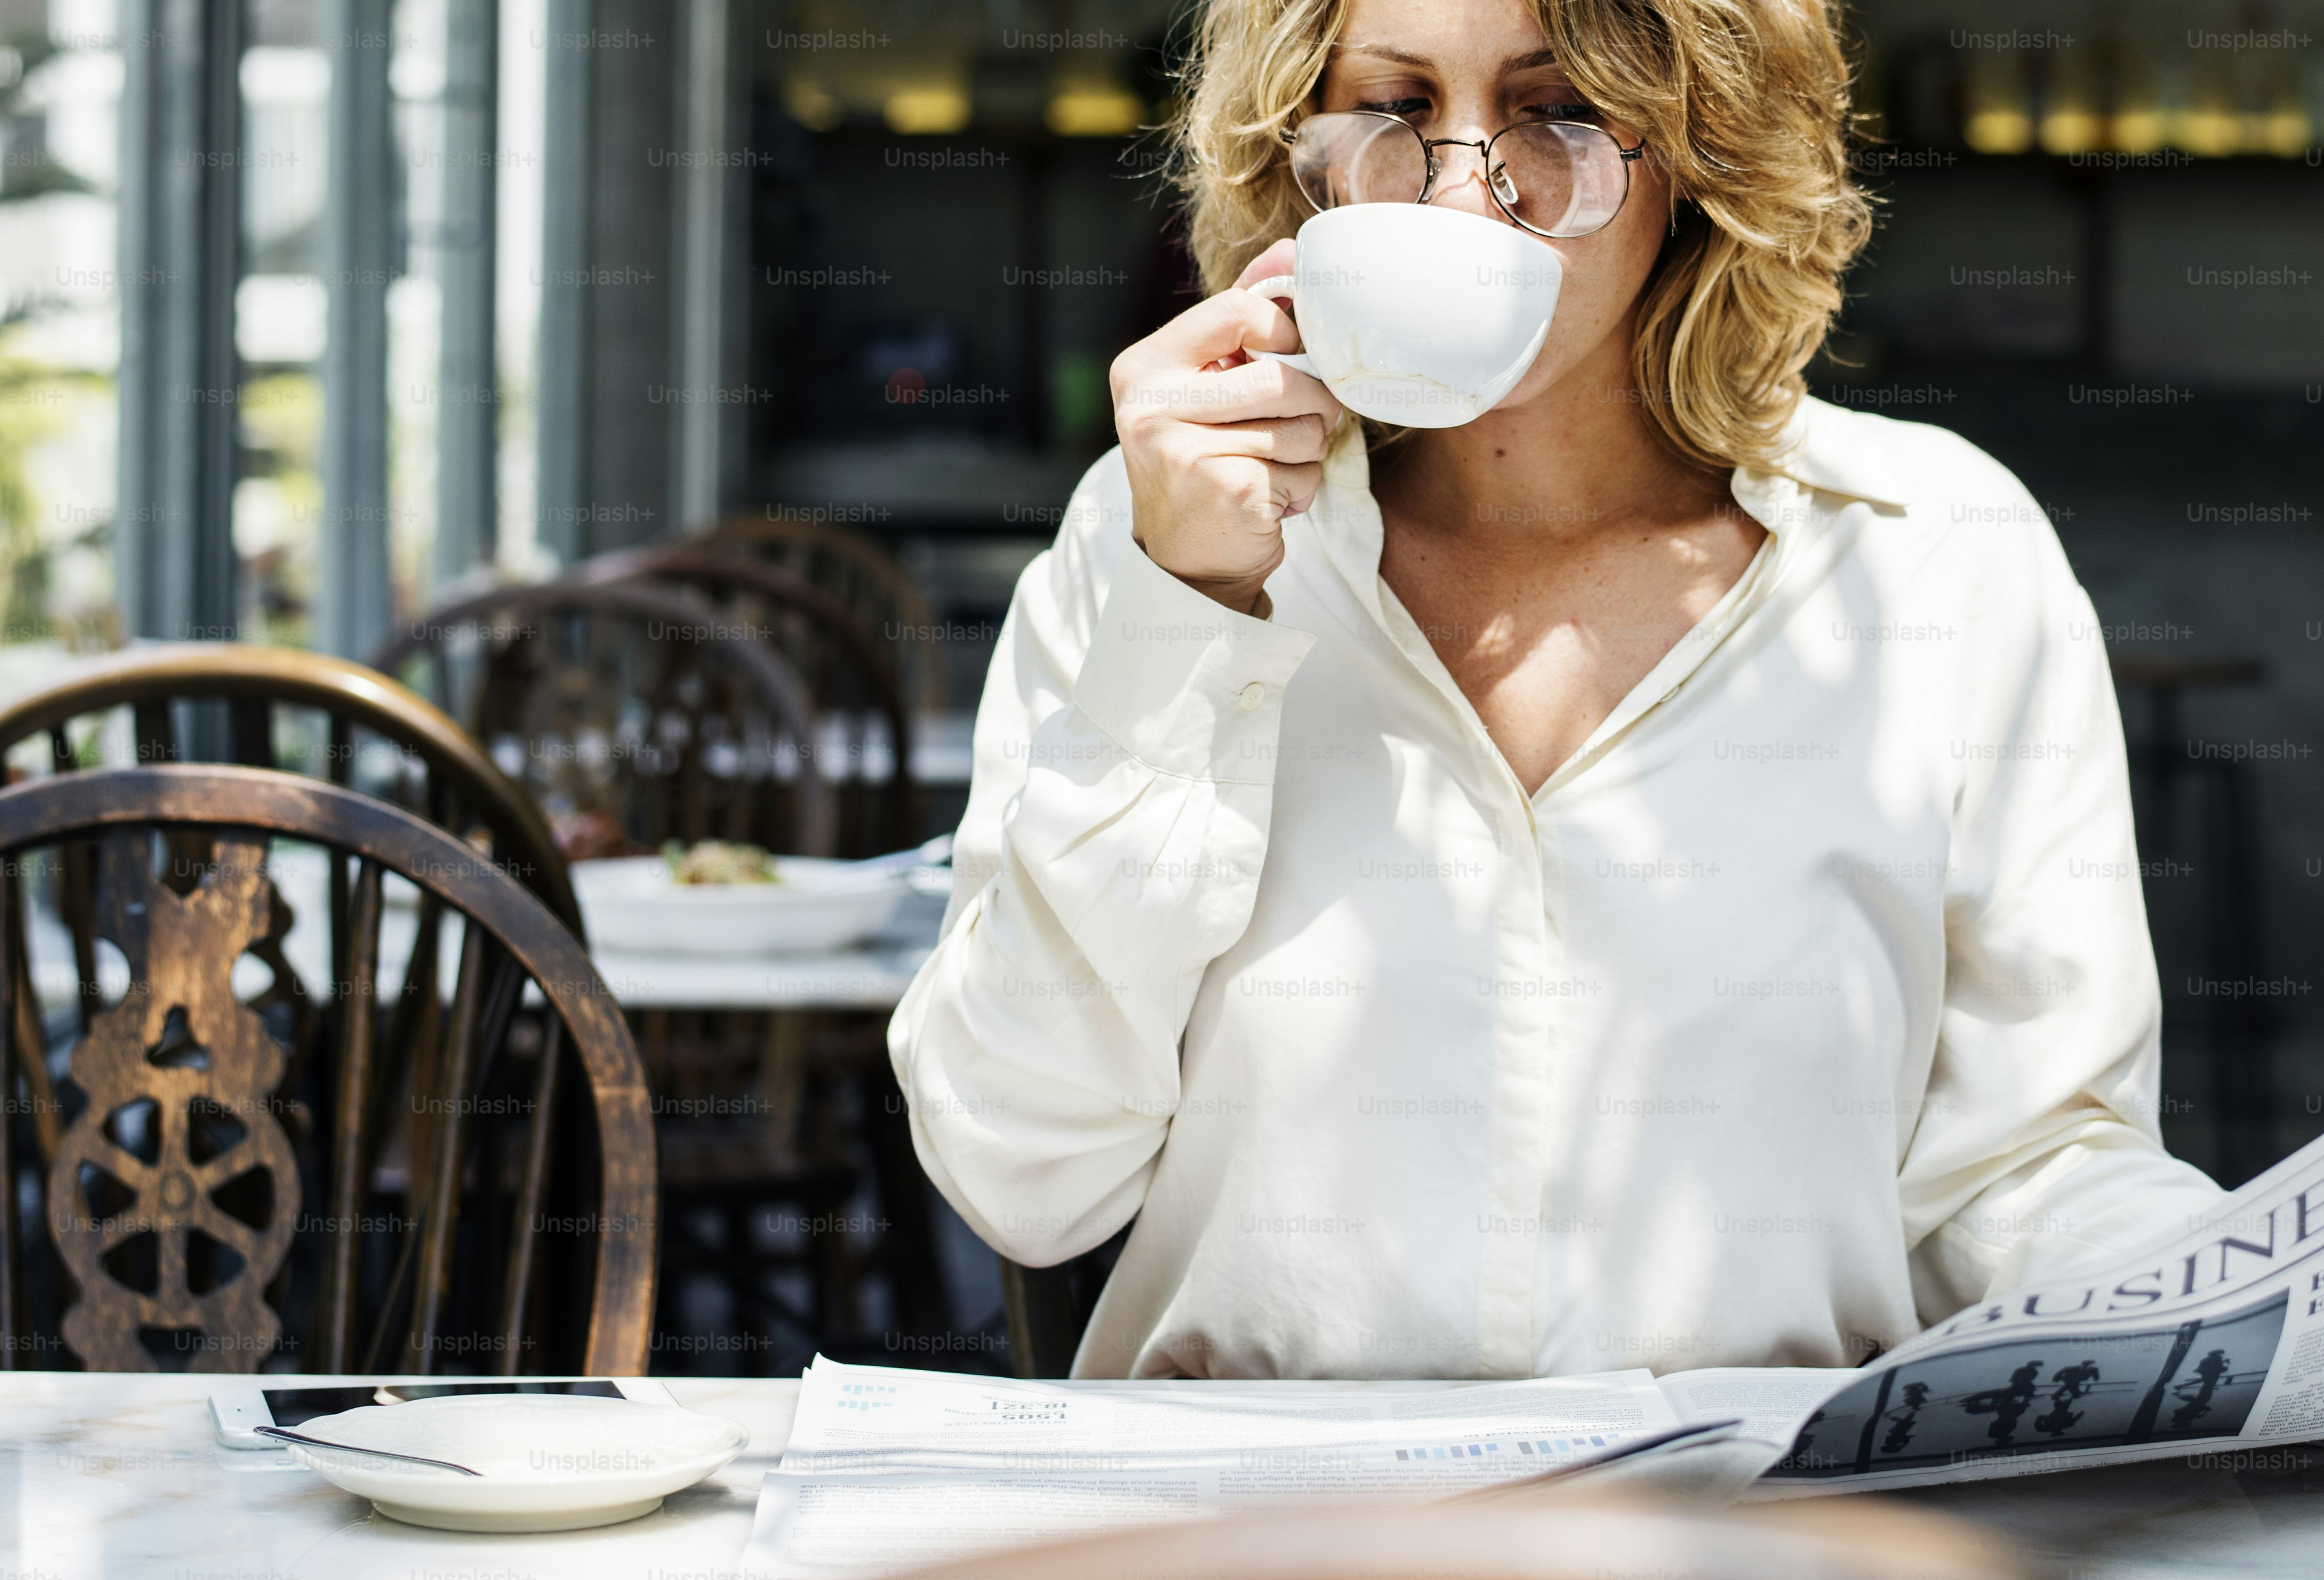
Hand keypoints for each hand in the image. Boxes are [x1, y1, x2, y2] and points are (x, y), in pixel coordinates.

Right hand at [1108, 238, 1342, 614]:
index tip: (1284, 359)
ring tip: (1274, 466)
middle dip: (1311, 402)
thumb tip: (1292, 251)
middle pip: (1281, 375)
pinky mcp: (1226, 493)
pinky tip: (1270, 501)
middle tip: (1300, 422)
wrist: (1184, 561)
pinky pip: (1303, 472)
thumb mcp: (1205, 381)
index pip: (1242, 310)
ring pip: (1302, 427)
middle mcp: (1152, 407)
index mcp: (1144, 367)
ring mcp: (1185, 452)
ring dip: (1307, 450)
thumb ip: (1243, 317)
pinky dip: (1302, 489)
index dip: (1284, 333)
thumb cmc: (1202, 457)